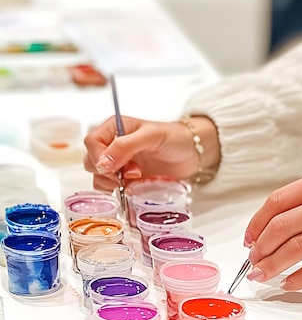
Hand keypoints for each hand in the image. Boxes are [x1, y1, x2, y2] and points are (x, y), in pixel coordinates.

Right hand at [83, 115, 219, 190]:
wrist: (192, 152)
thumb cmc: (175, 138)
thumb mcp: (151, 136)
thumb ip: (125, 146)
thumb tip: (102, 163)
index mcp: (114, 128)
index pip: (92, 142)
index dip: (98, 157)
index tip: (112, 169)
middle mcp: (113, 145)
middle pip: (92, 161)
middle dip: (106, 171)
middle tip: (128, 175)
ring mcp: (120, 163)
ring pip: (99, 176)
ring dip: (112, 182)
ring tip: (135, 178)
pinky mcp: (128, 179)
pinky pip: (113, 188)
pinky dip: (118, 191)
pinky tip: (134, 187)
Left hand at [245, 169, 301, 290]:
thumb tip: (269, 230)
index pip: (277, 201)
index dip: (256, 223)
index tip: (248, 240)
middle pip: (283, 225)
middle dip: (261, 247)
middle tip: (253, 261)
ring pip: (297, 247)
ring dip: (274, 264)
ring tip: (262, 275)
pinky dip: (299, 278)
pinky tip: (288, 284)